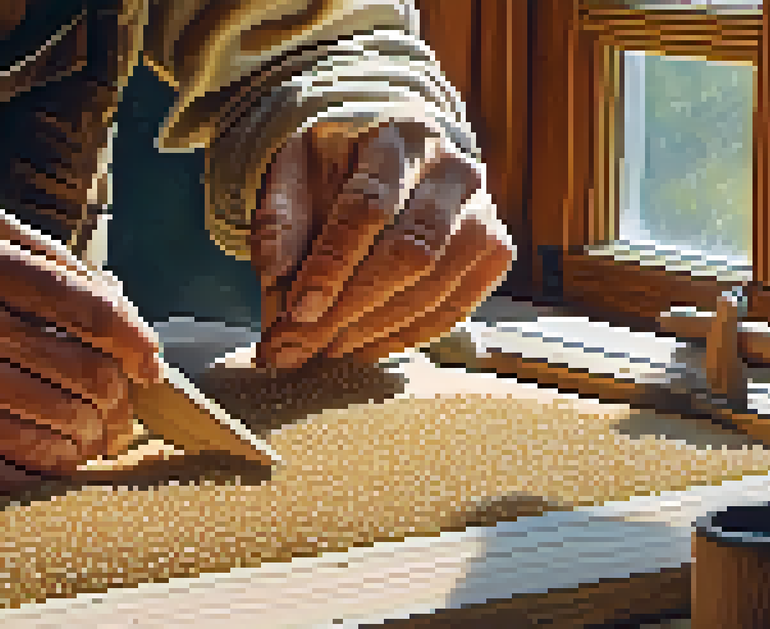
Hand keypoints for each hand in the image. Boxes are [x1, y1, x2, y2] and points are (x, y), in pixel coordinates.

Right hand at [0, 235, 164, 492]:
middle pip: (89, 379)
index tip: (151, 366)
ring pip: (66, 433)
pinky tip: (47, 456)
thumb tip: (125, 320)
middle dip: (119, 403)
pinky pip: (25, 472)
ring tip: (87, 437)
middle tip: (120, 413)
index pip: (90, 310)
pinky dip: (51, 470)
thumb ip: (36, 279)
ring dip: (91, 442)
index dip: (136, 344)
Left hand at [249, 119, 515, 370]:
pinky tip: (364, 347)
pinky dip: (408, 335)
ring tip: (325, 349)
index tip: (297, 311)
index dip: (331, 265)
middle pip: (409, 252)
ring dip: (375, 328)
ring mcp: (483, 210)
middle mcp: (454, 169)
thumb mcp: (295, 169)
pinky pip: (457, 304)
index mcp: (400, 138)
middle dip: (350, 307)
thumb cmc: (337, 163)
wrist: (395, 149)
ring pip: (436, 284)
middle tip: (301, 344)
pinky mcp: (495, 248)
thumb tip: (275, 271)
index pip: (368, 207)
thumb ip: (280, 215)